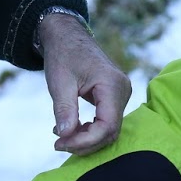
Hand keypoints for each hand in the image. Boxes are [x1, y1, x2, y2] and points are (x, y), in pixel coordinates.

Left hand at [37, 11, 131, 152]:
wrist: (67, 36)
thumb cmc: (63, 55)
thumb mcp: (60, 83)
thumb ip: (64, 110)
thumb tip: (65, 136)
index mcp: (112, 84)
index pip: (107, 125)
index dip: (85, 141)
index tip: (60, 143)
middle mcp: (123, 90)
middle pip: (110, 131)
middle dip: (84, 142)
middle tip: (58, 144)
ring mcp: (121, 94)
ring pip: (108, 129)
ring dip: (86, 138)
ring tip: (61, 136)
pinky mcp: (114, 97)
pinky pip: (106, 121)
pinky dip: (89, 130)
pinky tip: (70, 128)